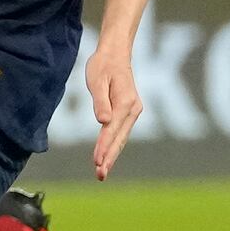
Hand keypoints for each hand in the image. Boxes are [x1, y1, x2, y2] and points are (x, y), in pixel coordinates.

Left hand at [87, 40, 141, 180]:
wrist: (115, 54)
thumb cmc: (103, 65)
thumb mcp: (97, 80)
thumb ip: (100, 101)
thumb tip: (104, 122)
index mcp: (125, 102)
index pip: (111, 130)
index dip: (103, 147)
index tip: (96, 162)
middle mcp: (133, 109)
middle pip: (119, 138)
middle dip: (109, 158)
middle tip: (100, 175)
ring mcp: (132, 111)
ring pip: (121, 138)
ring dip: (112, 155)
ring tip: (101, 172)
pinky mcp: (128, 112)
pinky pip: (120, 133)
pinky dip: (114, 146)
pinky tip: (107, 157)